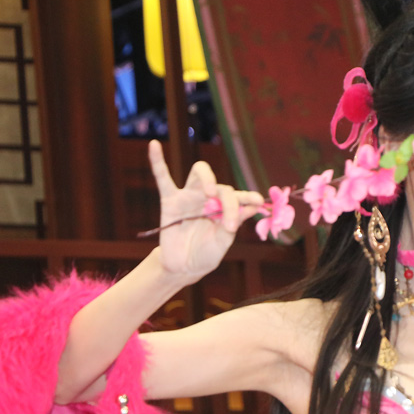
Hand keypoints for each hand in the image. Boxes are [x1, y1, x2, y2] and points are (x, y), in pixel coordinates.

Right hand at [148, 140, 263, 279]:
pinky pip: (162, 178)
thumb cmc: (206, 254)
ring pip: (199, 173)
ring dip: (207, 178)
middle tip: (227, 209)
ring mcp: (189, 198)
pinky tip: (154, 145)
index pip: (238, 197)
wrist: (182, 267)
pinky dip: (157, 161)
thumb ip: (233, 224)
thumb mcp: (222, 242)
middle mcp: (209, 200)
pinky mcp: (169, 201)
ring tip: (211, 192)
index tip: (259, 202)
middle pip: (221, 186)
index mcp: (225, 209)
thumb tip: (251, 207)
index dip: (249, 198)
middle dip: (228, 196)